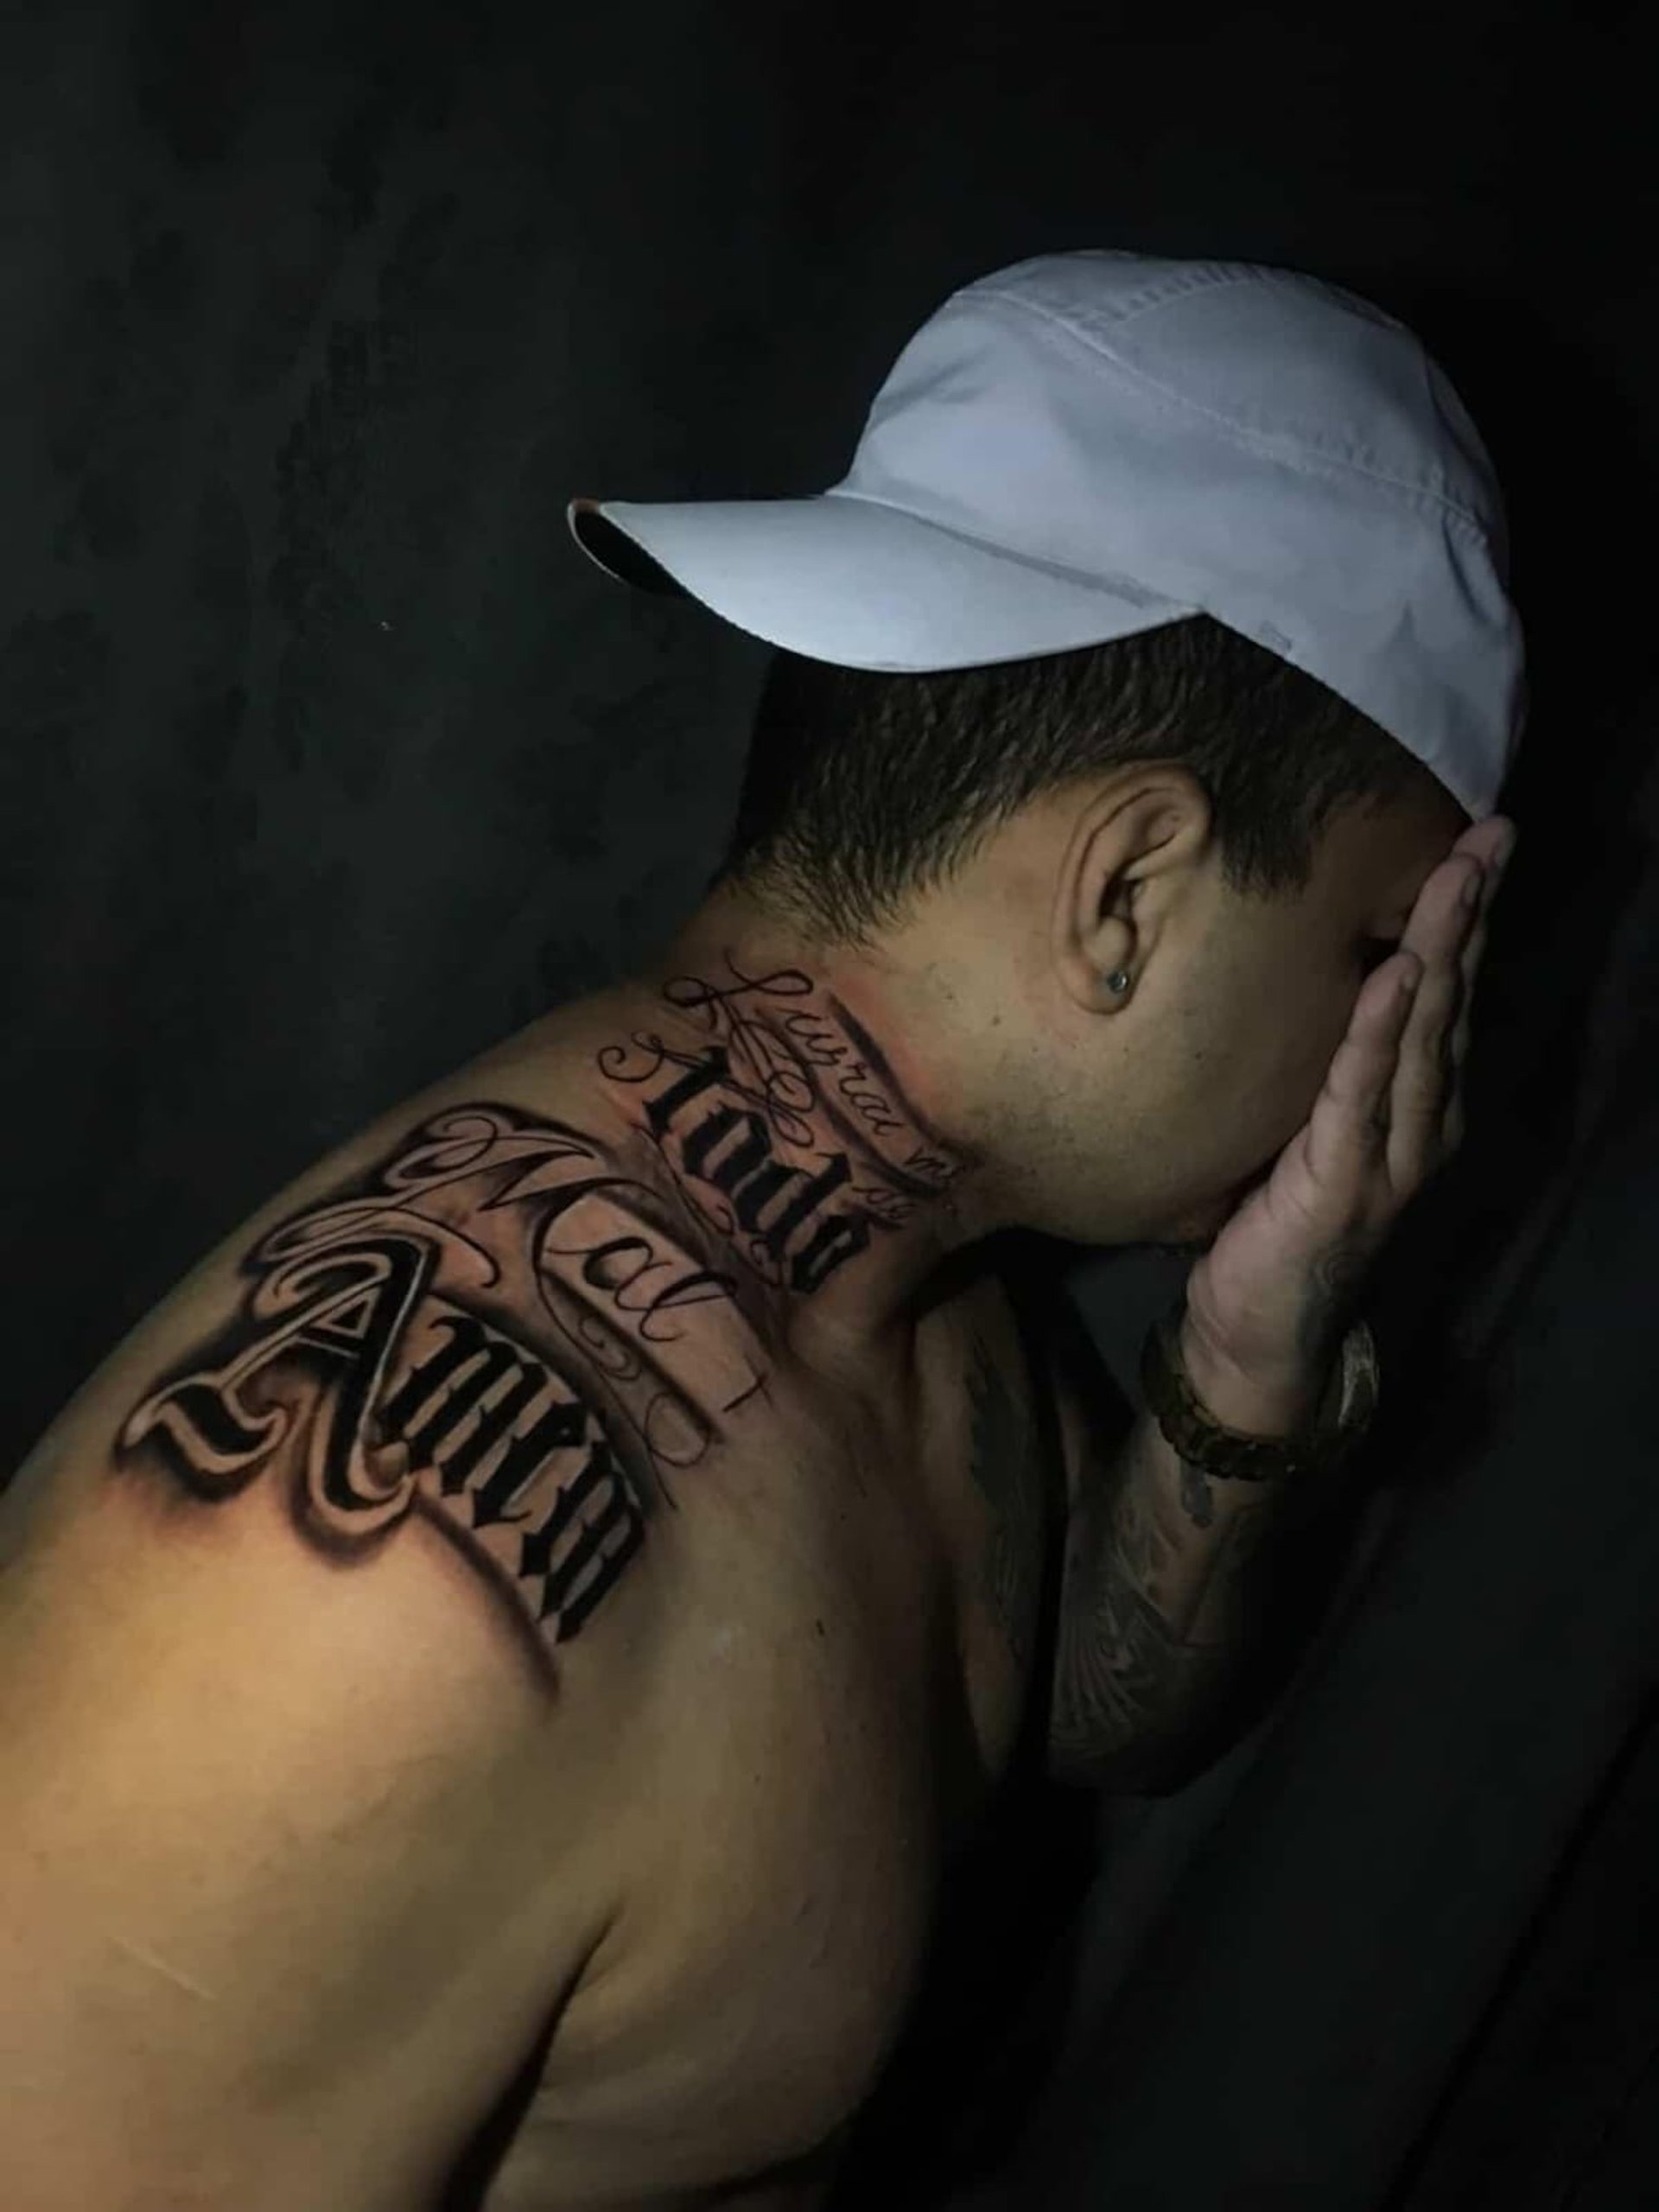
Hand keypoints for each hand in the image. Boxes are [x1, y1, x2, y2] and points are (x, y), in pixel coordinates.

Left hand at [1178, 813, 1518, 1433]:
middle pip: (1449, 999)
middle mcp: (1422, 1126)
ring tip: (1454, 877)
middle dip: (1468, 912)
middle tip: (1489, 835)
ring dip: (1439, 949)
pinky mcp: (1346, 1182)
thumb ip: (1330, 1073)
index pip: (1445, 995)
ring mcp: (1391, 1156)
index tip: (1480, 842)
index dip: (1464, 918)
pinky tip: (1397, 975)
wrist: (1259, 1337)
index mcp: (1415, 1108)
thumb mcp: (1306, 1132)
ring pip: (1422, 1033)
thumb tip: (1316, 987)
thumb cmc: (1273, 1227)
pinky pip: (1362, 1091)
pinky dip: (1380, 1030)